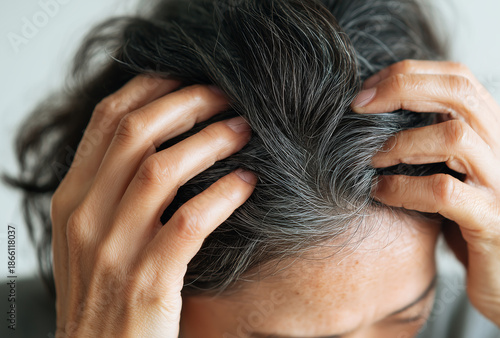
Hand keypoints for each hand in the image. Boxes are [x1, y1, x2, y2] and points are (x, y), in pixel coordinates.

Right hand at [50, 75, 255, 336]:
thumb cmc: (104, 294)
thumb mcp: (91, 236)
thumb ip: (111, 190)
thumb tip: (157, 141)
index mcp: (71, 199)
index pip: (105, 121)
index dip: (150, 89)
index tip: (188, 78)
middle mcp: (85, 217)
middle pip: (135, 132)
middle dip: (187, 104)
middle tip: (226, 98)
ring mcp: (114, 249)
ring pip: (162, 169)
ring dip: (211, 142)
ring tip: (245, 131)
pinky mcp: (148, 281)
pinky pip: (191, 221)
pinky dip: (223, 195)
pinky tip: (247, 182)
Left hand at [352, 60, 499, 325]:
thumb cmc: (461, 220)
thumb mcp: (447, 171)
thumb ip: (426, 142)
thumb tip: (371, 110)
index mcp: (490, 131)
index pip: (457, 77)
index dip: (407, 73)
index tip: (365, 90)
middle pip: (459, 92)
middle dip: (401, 89)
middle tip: (358, 107)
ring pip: (454, 137)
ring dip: (400, 143)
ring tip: (370, 159)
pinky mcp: (492, 223)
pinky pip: (444, 192)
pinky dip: (404, 188)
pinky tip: (381, 192)